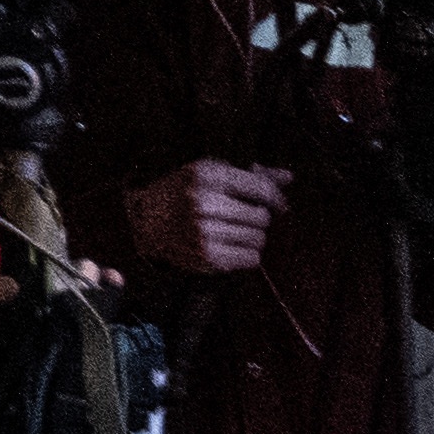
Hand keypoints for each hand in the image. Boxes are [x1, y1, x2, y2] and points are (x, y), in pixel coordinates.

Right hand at [125, 156, 288, 281]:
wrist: (144, 221)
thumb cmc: (184, 193)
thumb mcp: (211, 174)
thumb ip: (251, 176)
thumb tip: (289, 177)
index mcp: (206, 175)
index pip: (261, 188)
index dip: (276, 198)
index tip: (277, 204)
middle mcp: (204, 202)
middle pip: (262, 217)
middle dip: (256, 218)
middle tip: (240, 217)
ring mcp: (204, 231)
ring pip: (259, 239)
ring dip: (251, 236)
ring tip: (231, 231)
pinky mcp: (207, 256)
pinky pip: (251, 258)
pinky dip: (245, 254)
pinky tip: (227, 245)